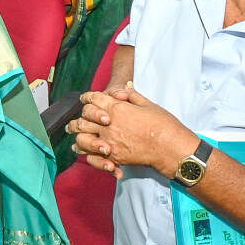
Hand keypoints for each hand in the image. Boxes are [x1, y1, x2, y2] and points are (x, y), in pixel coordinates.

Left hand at [67, 87, 198, 179]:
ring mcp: (110, 142)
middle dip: (80, 116)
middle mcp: (110, 125)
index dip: (88, 97)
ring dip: (77, 134)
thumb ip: (131, 95)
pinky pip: (93, 156)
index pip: (94, 98)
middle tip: (77, 117)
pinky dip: (86, 153)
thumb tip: (123, 88)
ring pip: (83, 138)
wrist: (172, 148)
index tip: (85, 98)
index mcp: (117, 108)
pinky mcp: (114, 157)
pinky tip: (82, 150)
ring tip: (73, 133)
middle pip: (84, 117)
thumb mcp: (148, 104)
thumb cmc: (163, 124)